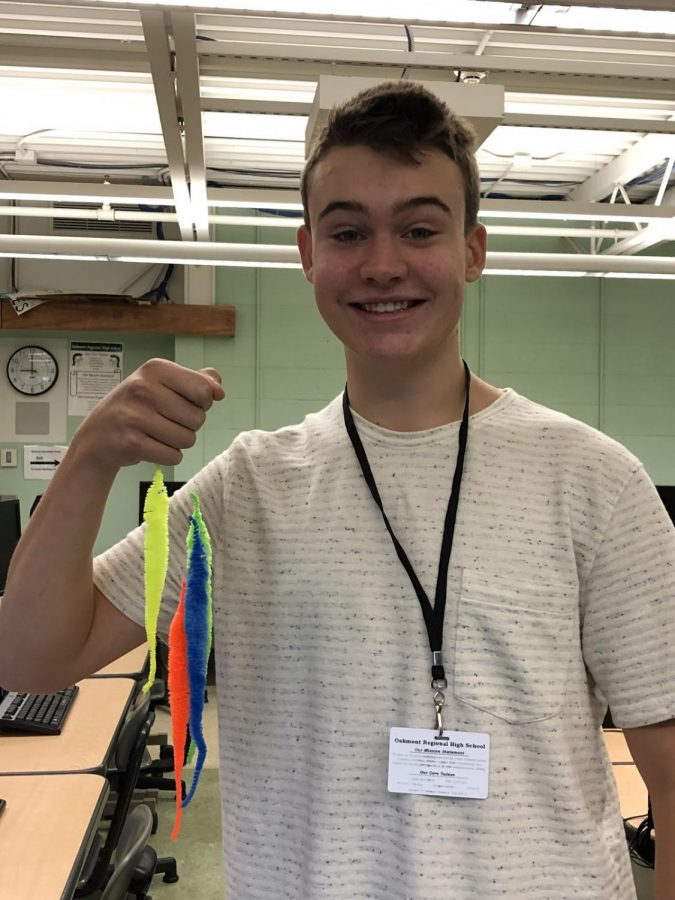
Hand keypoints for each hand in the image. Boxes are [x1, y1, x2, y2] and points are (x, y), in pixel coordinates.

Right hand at [70, 358, 224, 471]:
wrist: (97, 436)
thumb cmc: (135, 407)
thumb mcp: (161, 384)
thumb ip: (195, 380)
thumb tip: (218, 387)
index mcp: (155, 369)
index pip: (204, 389)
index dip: (203, 402)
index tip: (188, 402)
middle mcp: (143, 389)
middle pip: (198, 418)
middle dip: (189, 424)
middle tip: (166, 420)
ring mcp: (135, 416)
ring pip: (187, 439)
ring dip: (178, 441)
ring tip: (157, 433)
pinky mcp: (131, 443)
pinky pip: (173, 456)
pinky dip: (167, 455)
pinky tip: (150, 445)